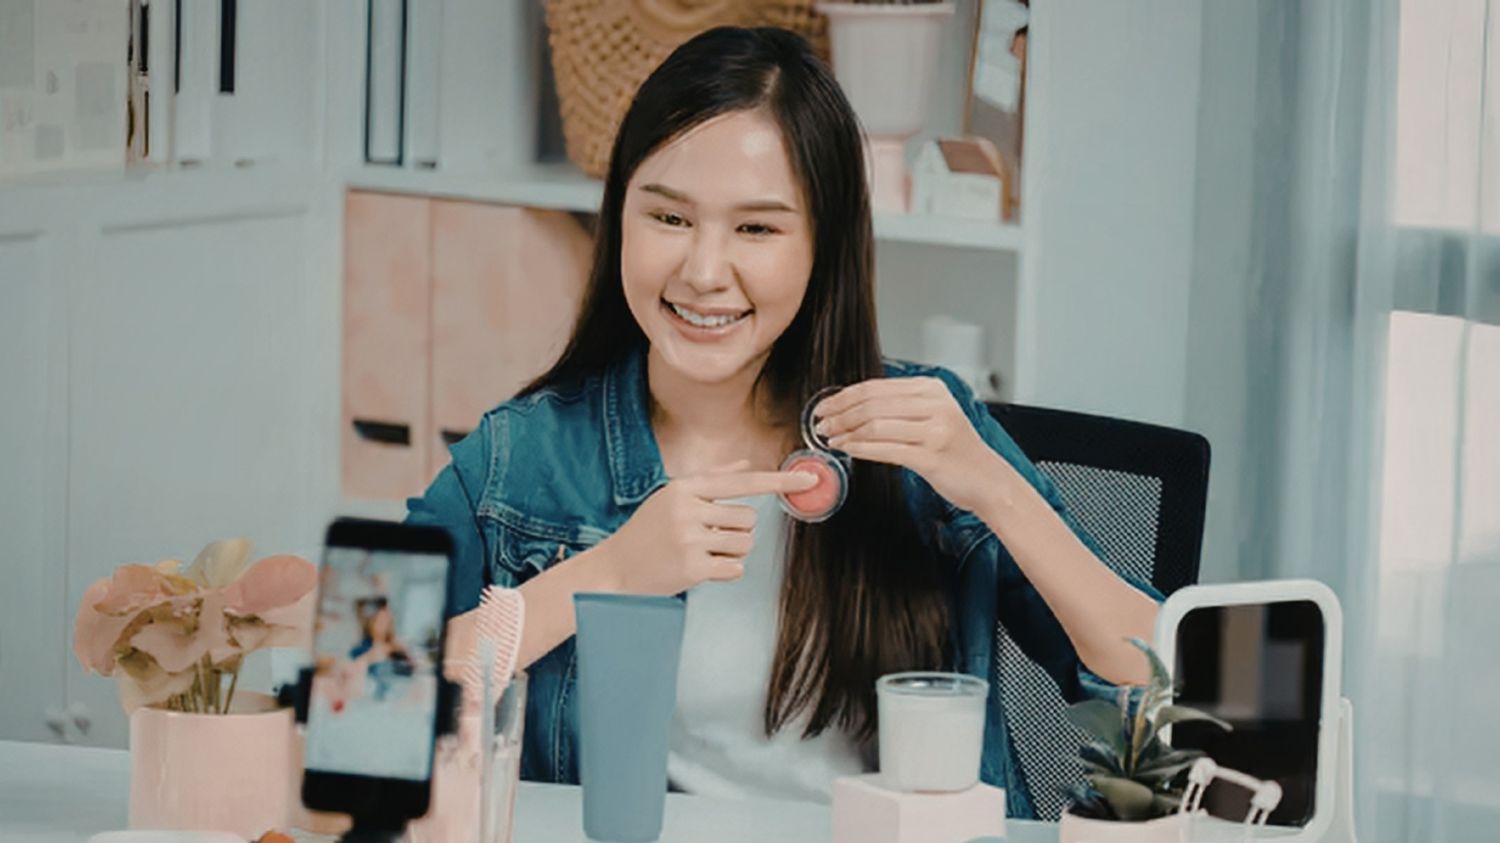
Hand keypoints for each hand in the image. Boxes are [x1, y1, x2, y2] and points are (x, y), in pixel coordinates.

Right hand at [596, 462, 817, 595]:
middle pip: (748, 518)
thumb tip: (746, 463)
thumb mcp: (672, 496)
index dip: (778, 482)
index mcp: (685, 487)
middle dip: (735, 530)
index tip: (810, 480)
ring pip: (745, 543)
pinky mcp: (692, 568)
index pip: (742, 482)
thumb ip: (712, 479)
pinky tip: (699, 568)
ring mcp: (689, 540)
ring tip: (702, 552)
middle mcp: (688, 510)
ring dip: (731, 551)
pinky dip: (724, 570)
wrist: (615, 568)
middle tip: (704, 537)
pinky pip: (735, 568)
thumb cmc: (647, 531)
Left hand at [814, 377, 1002, 512]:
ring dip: (846, 431)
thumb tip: (855, 406)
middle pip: (872, 403)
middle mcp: (935, 405)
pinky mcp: (931, 456)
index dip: (844, 396)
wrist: (989, 480)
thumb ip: (901, 407)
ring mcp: (935, 430)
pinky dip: (860, 448)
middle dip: (839, 413)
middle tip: (820, 422)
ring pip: (876, 424)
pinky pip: (886, 449)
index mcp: (932, 389)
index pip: (876, 387)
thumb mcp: (934, 417)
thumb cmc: (957, 452)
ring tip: (831, 438)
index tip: (824, 406)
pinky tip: (847, 449)